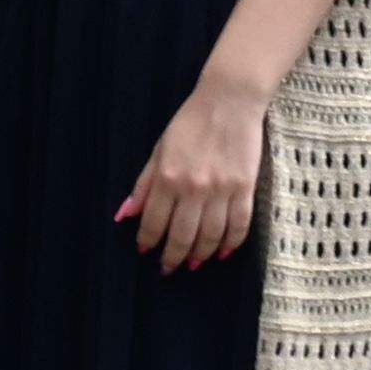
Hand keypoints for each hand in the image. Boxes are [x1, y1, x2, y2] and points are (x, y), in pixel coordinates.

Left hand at [120, 70, 269, 268]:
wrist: (229, 101)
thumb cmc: (190, 123)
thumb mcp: (158, 150)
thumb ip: (143, 185)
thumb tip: (125, 215)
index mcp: (167, 177)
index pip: (154, 222)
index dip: (148, 241)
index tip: (146, 252)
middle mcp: (193, 188)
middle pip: (182, 235)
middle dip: (172, 257)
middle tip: (168, 268)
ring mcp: (221, 189)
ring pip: (210, 236)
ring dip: (200, 255)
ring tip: (193, 263)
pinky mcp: (245, 187)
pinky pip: (239, 225)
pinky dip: (231, 243)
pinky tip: (223, 252)